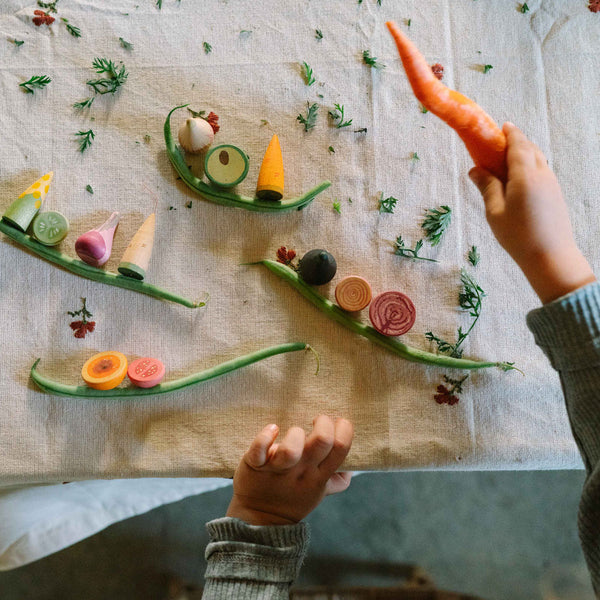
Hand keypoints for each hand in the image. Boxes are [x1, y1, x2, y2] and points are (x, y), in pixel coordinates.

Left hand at [226, 415, 353, 525]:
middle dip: (323, 423)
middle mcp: (302, 471)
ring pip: (291, 448)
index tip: (336, 423)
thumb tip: (352, 467)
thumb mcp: (319, 491)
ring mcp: (278, 468)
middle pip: (322, 441)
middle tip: (315, 421)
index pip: (341, 448)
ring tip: (294, 432)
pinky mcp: (256, 464)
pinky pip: (259, 448)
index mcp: (320, 476)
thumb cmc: (293, 497)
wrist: (260, 518)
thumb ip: (337, 479)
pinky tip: (272, 429)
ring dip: (295, 433)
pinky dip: (265, 435)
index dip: (344, 429)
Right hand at [469, 122, 594, 303]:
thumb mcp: (495, 212)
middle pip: (530, 149)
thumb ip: (487, 187)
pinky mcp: (556, 195)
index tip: (501, 126)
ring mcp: (552, 184)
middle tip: (498, 145)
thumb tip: (475, 170)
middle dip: (516, 142)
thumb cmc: (518, 236)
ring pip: (538, 160)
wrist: (550, 257)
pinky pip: (542, 172)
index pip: (518, 144)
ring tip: (506, 162)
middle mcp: (542, 174)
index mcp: (525, 174)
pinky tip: (518, 180)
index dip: (510, 133)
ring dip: (524, 155)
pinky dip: (530, 167)